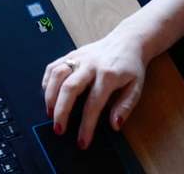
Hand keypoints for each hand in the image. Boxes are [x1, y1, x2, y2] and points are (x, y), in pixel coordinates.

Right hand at [41, 28, 148, 148]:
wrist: (127, 40)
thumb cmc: (131, 67)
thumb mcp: (136, 88)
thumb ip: (125, 106)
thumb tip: (114, 125)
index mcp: (109, 75)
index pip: (93, 104)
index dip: (86, 125)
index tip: (82, 142)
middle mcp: (91, 64)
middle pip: (70, 88)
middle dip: (61, 111)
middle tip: (58, 129)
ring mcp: (79, 57)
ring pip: (57, 75)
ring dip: (50, 96)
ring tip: (49, 114)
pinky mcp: (71, 53)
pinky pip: (53, 66)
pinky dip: (47, 81)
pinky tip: (48, 95)